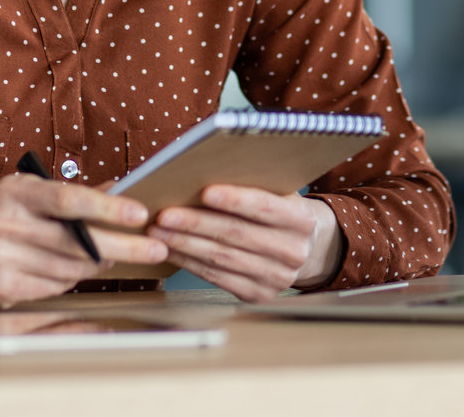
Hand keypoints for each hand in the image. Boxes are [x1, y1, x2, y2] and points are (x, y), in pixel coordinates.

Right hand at [0, 174, 169, 307]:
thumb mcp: (24, 192)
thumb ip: (68, 193)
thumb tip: (120, 188)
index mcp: (17, 193)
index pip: (69, 199)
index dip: (107, 207)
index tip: (139, 213)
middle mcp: (7, 224)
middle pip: (78, 241)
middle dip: (124, 246)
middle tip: (156, 248)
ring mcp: (1, 259)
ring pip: (71, 268)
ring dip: (96, 264)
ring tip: (109, 256)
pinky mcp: (1, 289)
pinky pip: (54, 287)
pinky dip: (68, 280)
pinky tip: (68, 270)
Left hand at [147, 185, 342, 301]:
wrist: (305, 248)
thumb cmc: (280, 210)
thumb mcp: (279, 192)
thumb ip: (254, 183)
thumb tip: (205, 169)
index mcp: (302, 220)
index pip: (265, 207)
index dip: (236, 200)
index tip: (205, 191)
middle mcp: (293, 252)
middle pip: (237, 235)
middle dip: (196, 223)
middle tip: (165, 213)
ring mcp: (277, 278)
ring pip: (222, 258)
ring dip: (185, 244)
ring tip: (159, 231)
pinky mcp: (258, 294)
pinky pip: (217, 277)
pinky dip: (190, 262)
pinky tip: (171, 250)